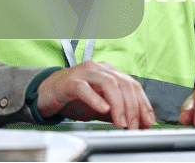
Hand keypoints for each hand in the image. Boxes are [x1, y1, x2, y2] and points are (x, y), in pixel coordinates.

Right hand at [36, 61, 155, 128]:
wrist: (46, 93)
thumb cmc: (73, 98)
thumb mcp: (100, 107)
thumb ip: (118, 112)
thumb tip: (138, 123)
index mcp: (108, 72)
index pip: (132, 84)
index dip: (143, 103)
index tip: (148, 121)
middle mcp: (98, 69)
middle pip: (123, 83)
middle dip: (132, 107)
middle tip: (134, 126)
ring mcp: (84, 73)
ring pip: (108, 83)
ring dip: (118, 105)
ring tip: (121, 122)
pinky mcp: (69, 81)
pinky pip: (85, 88)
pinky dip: (95, 98)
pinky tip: (102, 109)